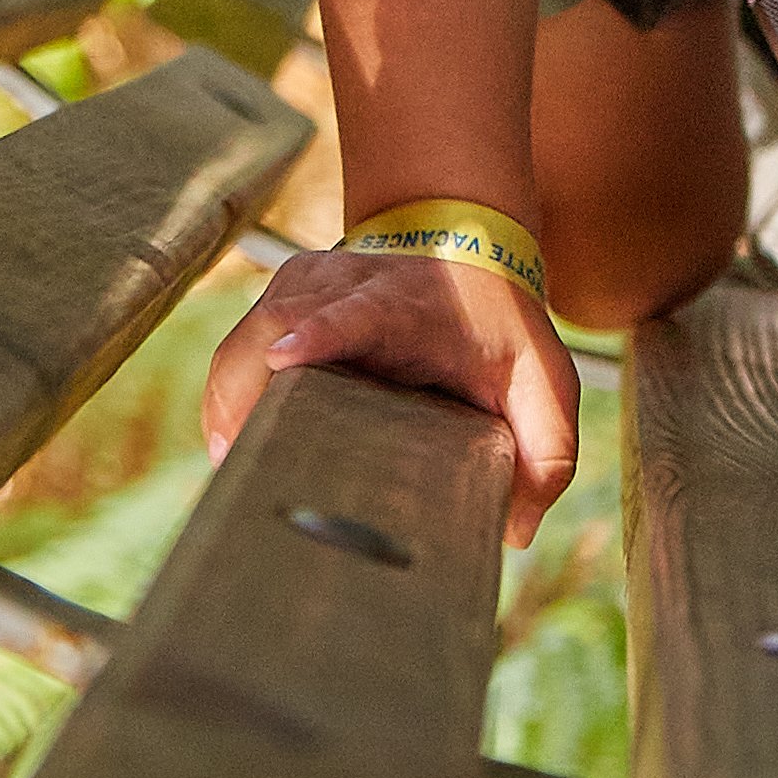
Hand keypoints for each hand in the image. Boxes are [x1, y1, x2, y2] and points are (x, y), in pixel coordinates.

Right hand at [203, 245, 583, 542]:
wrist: (472, 245)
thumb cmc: (503, 326)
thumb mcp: (544, 382)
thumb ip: (548, 453)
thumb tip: (517, 532)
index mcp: (411, 307)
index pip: (358, 311)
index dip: (319, 332)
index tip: (284, 358)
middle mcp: (353, 284)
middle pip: (280, 320)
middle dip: (247, 384)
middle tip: (235, 458)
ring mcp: (313, 285)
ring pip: (250, 330)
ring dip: (230, 394)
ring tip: (230, 462)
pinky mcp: (287, 295)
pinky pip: (243, 340)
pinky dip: (229, 386)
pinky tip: (231, 438)